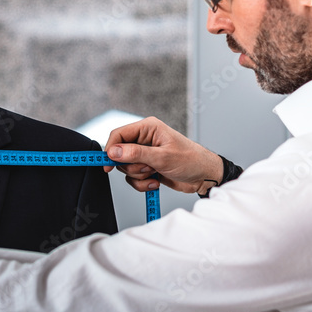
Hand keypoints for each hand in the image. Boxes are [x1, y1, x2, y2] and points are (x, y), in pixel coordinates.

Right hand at [104, 116, 221, 193]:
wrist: (204, 176)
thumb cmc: (191, 160)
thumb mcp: (162, 157)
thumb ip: (136, 154)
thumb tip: (113, 151)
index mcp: (148, 128)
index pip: (119, 135)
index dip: (110, 149)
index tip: (107, 165)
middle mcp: (144, 139)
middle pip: (120, 154)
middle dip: (132, 166)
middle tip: (147, 168)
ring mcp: (146, 154)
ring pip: (126, 168)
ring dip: (139, 176)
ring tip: (155, 174)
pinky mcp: (148, 167)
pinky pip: (134, 178)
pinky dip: (143, 184)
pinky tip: (156, 182)